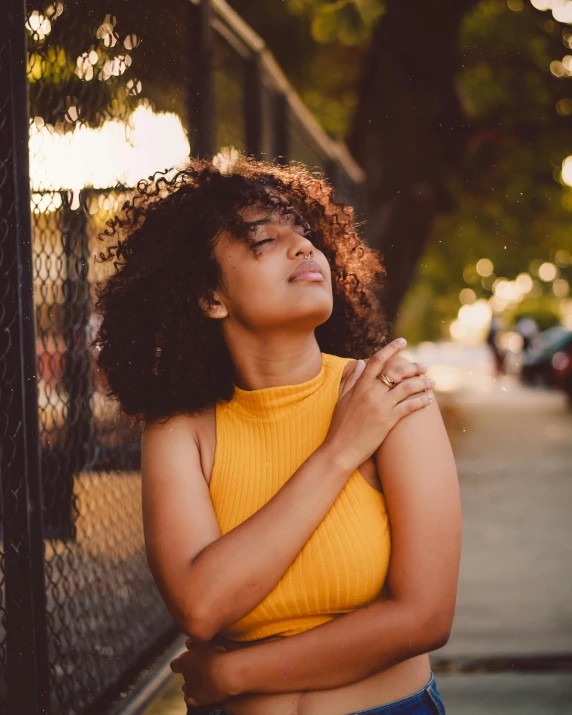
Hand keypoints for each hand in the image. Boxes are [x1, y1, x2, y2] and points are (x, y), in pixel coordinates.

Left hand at [170, 639, 230, 707]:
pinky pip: (191, 700)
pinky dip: (193, 697)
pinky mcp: (199, 700)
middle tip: (200, 665)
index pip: (175, 664)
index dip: (180, 661)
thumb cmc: (216, 655)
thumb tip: (187, 642)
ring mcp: (191, 690)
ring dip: (192, 683)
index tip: (186, 657)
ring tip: (202, 678)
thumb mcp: (205, 642)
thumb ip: (194, 643)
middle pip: (184, 675)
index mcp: (183, 663)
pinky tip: (198, 692)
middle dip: (190, 671)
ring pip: (186, 688)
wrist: (225, 674)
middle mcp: (185, 677)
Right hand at [323, 338, 432, 472]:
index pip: (377, 361)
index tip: (403, 341)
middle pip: (397, 372)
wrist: (340, 449)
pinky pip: (410, 406)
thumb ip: (351, 379)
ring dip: (422, 383)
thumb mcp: (342, 399)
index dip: (391, 349)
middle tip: (424, 366)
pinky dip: (421, 401)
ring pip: (407, 388)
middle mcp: (371, 393)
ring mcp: (381, 406)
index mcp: (359, 386)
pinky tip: (429, 400)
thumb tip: (359, 361)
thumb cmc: (339, 426)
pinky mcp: (388, 420)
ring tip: (431, 383)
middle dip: (413, 367)